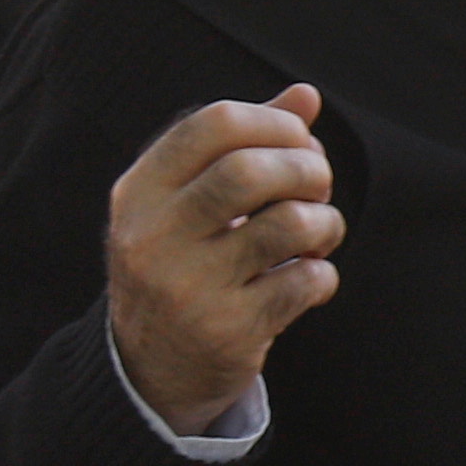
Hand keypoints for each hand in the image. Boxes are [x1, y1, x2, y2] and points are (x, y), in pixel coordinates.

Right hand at [107, 89, 343, 435]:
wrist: (149, 371)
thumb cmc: (182, 265)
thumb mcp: (187, 204)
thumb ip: (242, 146)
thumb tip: (307, 95)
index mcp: (140, 193)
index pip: (214, 123)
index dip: (274, 122)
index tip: (298, 141)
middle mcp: (154, 237)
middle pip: (251, 170)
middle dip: (307, 169)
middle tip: (318, 186)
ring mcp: (188, 288)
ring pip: (288, 225)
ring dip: (326, 222)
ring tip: (320, 233)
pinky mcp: (228, 332)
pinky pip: (305, 282)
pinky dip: (323, 274)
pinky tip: (308, 278)